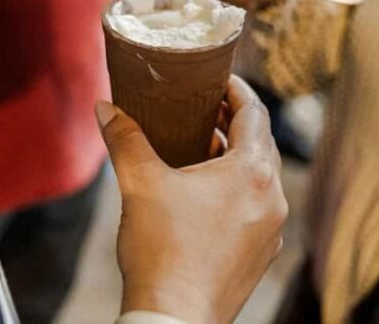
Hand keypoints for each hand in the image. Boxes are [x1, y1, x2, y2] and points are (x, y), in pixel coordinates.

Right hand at [95, 76, 287, 323]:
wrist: (173, 319)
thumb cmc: (162, 250)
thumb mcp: (140, 184)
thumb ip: (124, 139)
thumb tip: (105, 108)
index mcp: (253, 172)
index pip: (255, 112)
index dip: (236, 90)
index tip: (218, 79)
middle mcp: (273, 198)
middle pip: (260, 144)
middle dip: (233, 123)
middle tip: (204, 109)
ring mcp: (271, 230)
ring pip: (259, 178)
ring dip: (234, 158)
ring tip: (201, 148)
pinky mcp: (261, 254)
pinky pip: (255, 207)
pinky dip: (236, 191)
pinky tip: (205, 195)